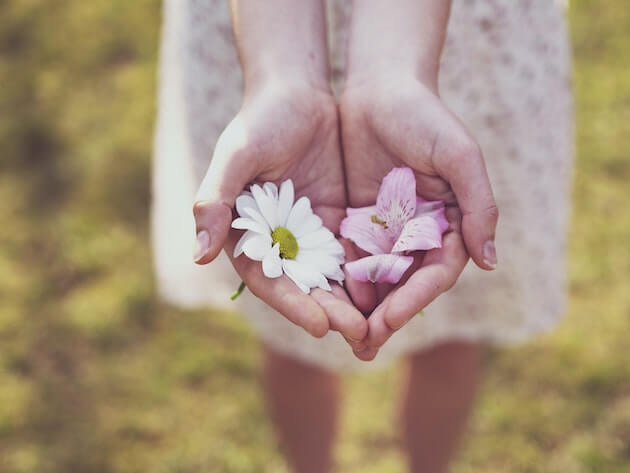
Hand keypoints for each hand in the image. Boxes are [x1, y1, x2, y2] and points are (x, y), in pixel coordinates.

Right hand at [193, 79, 367, 342]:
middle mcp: (277, 242)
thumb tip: (197, 256)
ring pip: (332, 276)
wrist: (296, 93)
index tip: (320, 325)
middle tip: (359, 334)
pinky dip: (369, 273)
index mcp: (247, 235)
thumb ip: (216, 202)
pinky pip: (354, 252)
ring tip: (378, 325)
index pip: (269, 279)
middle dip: (330, 311)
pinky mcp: (337, 222)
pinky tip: (392, 290)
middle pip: (304, 286)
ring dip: (352, 302)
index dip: (293, 304)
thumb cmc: (260, 120)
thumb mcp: (236, 156)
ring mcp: (309, 234)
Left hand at [339, 75, 498, 359]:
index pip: (435, 272)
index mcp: (450, 222)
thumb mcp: (459, 155)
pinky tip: (323, 301)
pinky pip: (348, 255)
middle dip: (387, 316)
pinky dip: (339, 279)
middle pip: (405, 284)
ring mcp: (388, 229)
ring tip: (343, 337)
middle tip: (364, 345)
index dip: (414, 299)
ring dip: (361, 308)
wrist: (380, 85)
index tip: (390, 320)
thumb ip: (478, 205)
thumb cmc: (425, 115)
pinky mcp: (357, 219)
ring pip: (376, 277)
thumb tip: (490, 262)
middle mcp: (420, 232)